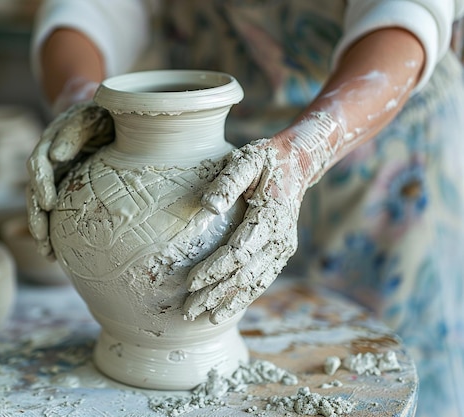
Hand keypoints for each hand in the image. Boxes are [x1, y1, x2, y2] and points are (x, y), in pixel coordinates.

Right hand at [26, 79, 113, 256]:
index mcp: (51, 141)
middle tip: (42, 236)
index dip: (41, 183)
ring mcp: (55, 177)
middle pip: (34, 190)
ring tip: (46, 252)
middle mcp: (47, 161)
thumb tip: (56, 156)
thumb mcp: (92, 116)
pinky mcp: (64, 189)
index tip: (48, 203)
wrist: (107, 116)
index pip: (38, 164)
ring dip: (41, 229)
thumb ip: (75, 131)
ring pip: (40, 205)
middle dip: (36, 215)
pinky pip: (53, 212)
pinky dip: (52, 231)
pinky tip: (55, 253)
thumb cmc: (102, 114)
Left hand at [183, 113, 341, 323]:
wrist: (297, 163)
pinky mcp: (281, 252)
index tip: (190, 282)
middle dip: (216, 294)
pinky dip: (244, 296)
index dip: (214, 270)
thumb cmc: (265, 159)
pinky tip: (226, 308)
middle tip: (189, 310)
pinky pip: (262, 279)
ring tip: (206, 317)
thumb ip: (227, 182)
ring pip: (255, 283)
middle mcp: (281, 238)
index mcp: (271, 217)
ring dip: (230, 302)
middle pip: (245, 275)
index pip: (238, 252)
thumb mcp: (246, 160)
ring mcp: (283, 248)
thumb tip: (208, 206)